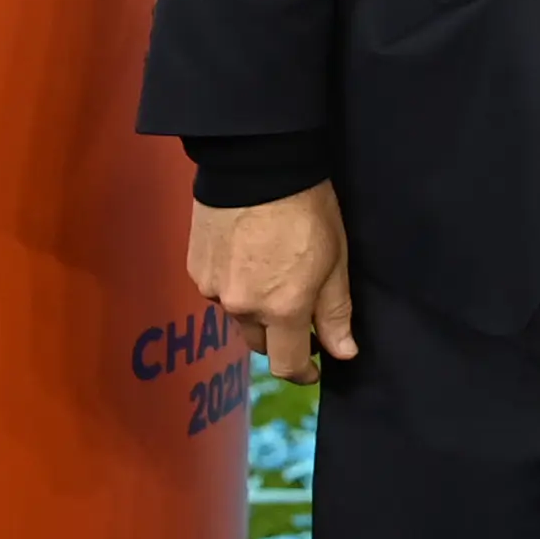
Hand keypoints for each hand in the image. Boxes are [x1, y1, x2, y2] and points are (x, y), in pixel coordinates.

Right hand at [187, 183, 355, 382]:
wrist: (256, 167)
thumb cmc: (307, 209)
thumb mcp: (335, 259)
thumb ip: (335, 311)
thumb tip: (343, 352)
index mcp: (282, 308)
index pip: (286, 363)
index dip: (302, 371)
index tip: (314, 368)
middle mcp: (243, 307)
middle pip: (260, 343)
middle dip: (281, 337)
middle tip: (300, 315)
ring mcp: (214, 290)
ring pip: (238, 315)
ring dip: (256, 308)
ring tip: (274, 272)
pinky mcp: (196, 270)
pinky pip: (219, 291)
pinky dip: (236, 285)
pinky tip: (250, 258)